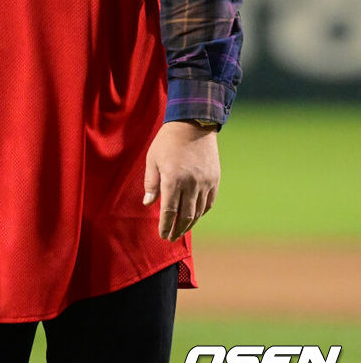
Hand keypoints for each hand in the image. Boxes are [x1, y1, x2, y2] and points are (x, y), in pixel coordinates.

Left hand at [143, 120, 219, 241]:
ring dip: (189, 224)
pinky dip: (201, 212)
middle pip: (185, 215)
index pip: (169, 210)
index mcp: (173, 179)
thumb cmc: (167, 141)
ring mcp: (205, 183)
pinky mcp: (214, 180)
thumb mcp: (152, 159)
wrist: (193, 124)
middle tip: (171, 237)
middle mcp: (191, 184)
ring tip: (181, 231)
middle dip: (177, 229)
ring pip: (198, 211)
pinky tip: (194, 216)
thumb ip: (151, 183)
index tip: (162, 235)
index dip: (165, 225)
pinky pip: (209, 202)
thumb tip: (148, 203)